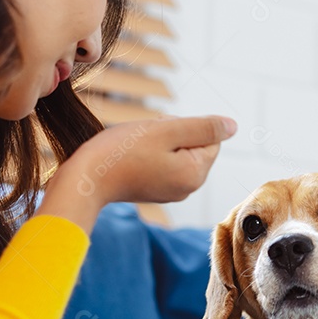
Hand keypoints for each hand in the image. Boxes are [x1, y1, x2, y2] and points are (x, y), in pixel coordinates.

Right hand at [69, 115, 235, 204]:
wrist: (84, 180)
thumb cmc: (122, 152)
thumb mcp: (166, 131)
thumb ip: (203, 127)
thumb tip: (232, 126)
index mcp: (196, 175)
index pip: (209, 138)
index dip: (183, 127)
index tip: (158, 134)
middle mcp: (188, 188)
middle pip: (194, 145)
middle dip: (172, 134)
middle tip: (144, 140)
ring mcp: (172, 191)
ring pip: (177, 151)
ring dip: (159, 141)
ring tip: (135, 148)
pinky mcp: (155, 190)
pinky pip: (162, 161)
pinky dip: (149, 153)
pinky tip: (131, 157)